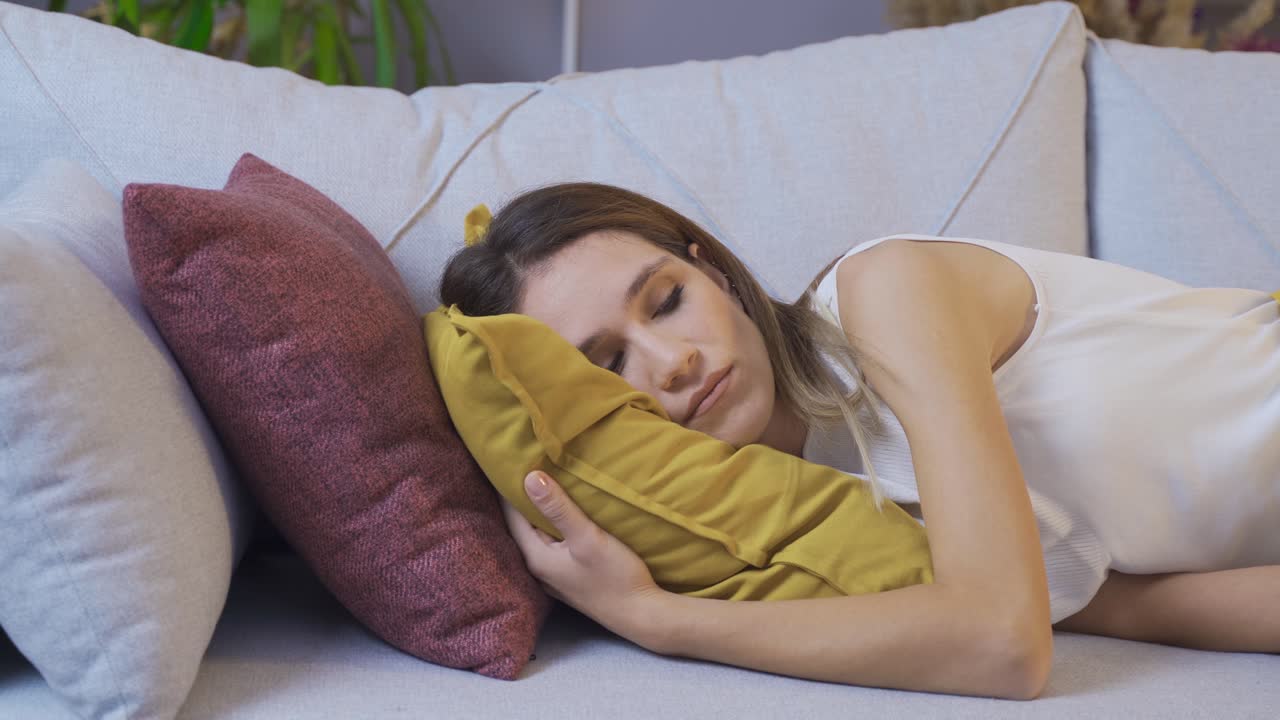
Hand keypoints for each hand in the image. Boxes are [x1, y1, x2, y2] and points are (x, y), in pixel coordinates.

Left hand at [501, 471, 666, 645]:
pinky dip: (553, 521)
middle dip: (522, 494)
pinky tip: (563, 510)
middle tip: (524, 461)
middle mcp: (538, 566)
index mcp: (535, 557)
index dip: (508, 486)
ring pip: (538, 531)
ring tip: (542, 478)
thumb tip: (529, 477)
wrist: (641, 614)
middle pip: (522, 523)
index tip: (508, 459)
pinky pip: (552, 540)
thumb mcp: (587, 538)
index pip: (511, 514)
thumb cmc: (615, 578)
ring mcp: (553, 572)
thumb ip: (558, 508)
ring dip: (539, 508)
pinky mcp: (568, 574)